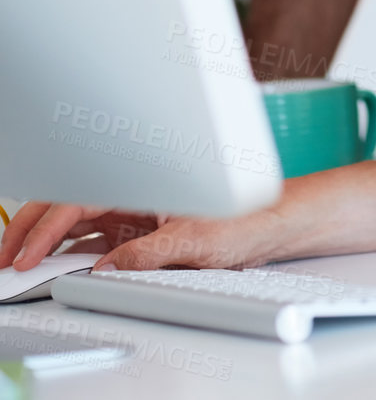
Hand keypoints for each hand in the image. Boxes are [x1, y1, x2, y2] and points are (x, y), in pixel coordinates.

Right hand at [0, 200, 279, 271]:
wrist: (275, 223)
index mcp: (144, 180)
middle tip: (6, 257)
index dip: (45, 228)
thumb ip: (146, 254)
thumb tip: (107, 269)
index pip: (78, 200)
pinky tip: (56, 268)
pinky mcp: (139, 232)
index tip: (25, 254)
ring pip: (77, 224)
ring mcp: (134, 212)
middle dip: (31, 228)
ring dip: (47, 242)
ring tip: (20, 263)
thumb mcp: (194, 237)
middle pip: (68, 206)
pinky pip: (95, 241)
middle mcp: (135, 192)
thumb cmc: (245, 216)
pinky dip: (70, 253)